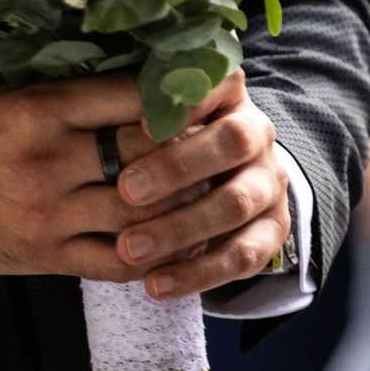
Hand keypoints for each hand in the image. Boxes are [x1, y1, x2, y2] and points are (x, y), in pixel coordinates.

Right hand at [0, 76, 215, 280]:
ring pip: (139, 211)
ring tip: (216, 188)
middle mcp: (49, 162)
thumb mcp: (4, 90)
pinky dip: (154, 256)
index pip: (124, 98)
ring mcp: (51, 214)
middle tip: (224, 136)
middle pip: (142, 153)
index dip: (173, 95)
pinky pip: (115, 261)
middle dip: (190, 146)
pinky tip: (181, 244)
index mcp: (38, 111)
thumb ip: (61, 83)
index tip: (207, 87)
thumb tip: (129, 64)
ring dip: (183, 202)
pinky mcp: (49, 255)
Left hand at [108, 70, 291, 299]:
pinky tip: (154, 285)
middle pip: (231, 143)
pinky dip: (196, 274)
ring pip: (234, 204)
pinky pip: (241, 257)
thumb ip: (139, 103)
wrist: (222, 174)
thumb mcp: (157, 112)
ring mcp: (269, 184)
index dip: (184, 104)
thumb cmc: (168, 136)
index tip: (141, 125)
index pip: (217, 85)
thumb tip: (97, 97)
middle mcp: (258, 134)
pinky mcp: (272, 232)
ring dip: (179, 229)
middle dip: (176, 167)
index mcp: (230, 94)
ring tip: (128, 248)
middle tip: (125, 191)